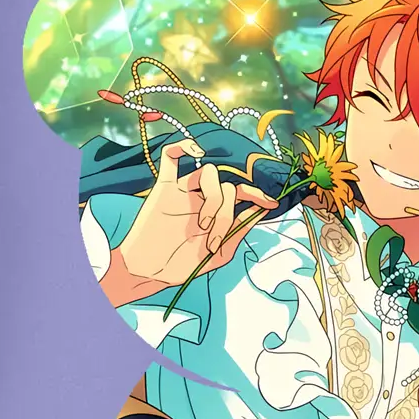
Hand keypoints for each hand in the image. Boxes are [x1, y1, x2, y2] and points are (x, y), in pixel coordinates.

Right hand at [98, 137, 278, 306]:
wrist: (148, 272)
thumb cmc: (181, 266)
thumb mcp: (219, 254)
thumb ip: (238, 231)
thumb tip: (260, 210)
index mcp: (217, 212)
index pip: (241, 193)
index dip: (257, 193)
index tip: (270, 202)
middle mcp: (203, 198)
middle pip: (226, 186)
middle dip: (226, 213)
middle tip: (212, 238)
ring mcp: (184, 191)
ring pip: (209, 172)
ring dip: (212, 198)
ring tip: (201, 224)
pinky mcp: (163, 187)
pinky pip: (171, 157)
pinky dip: (183, 146)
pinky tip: (195, 151)